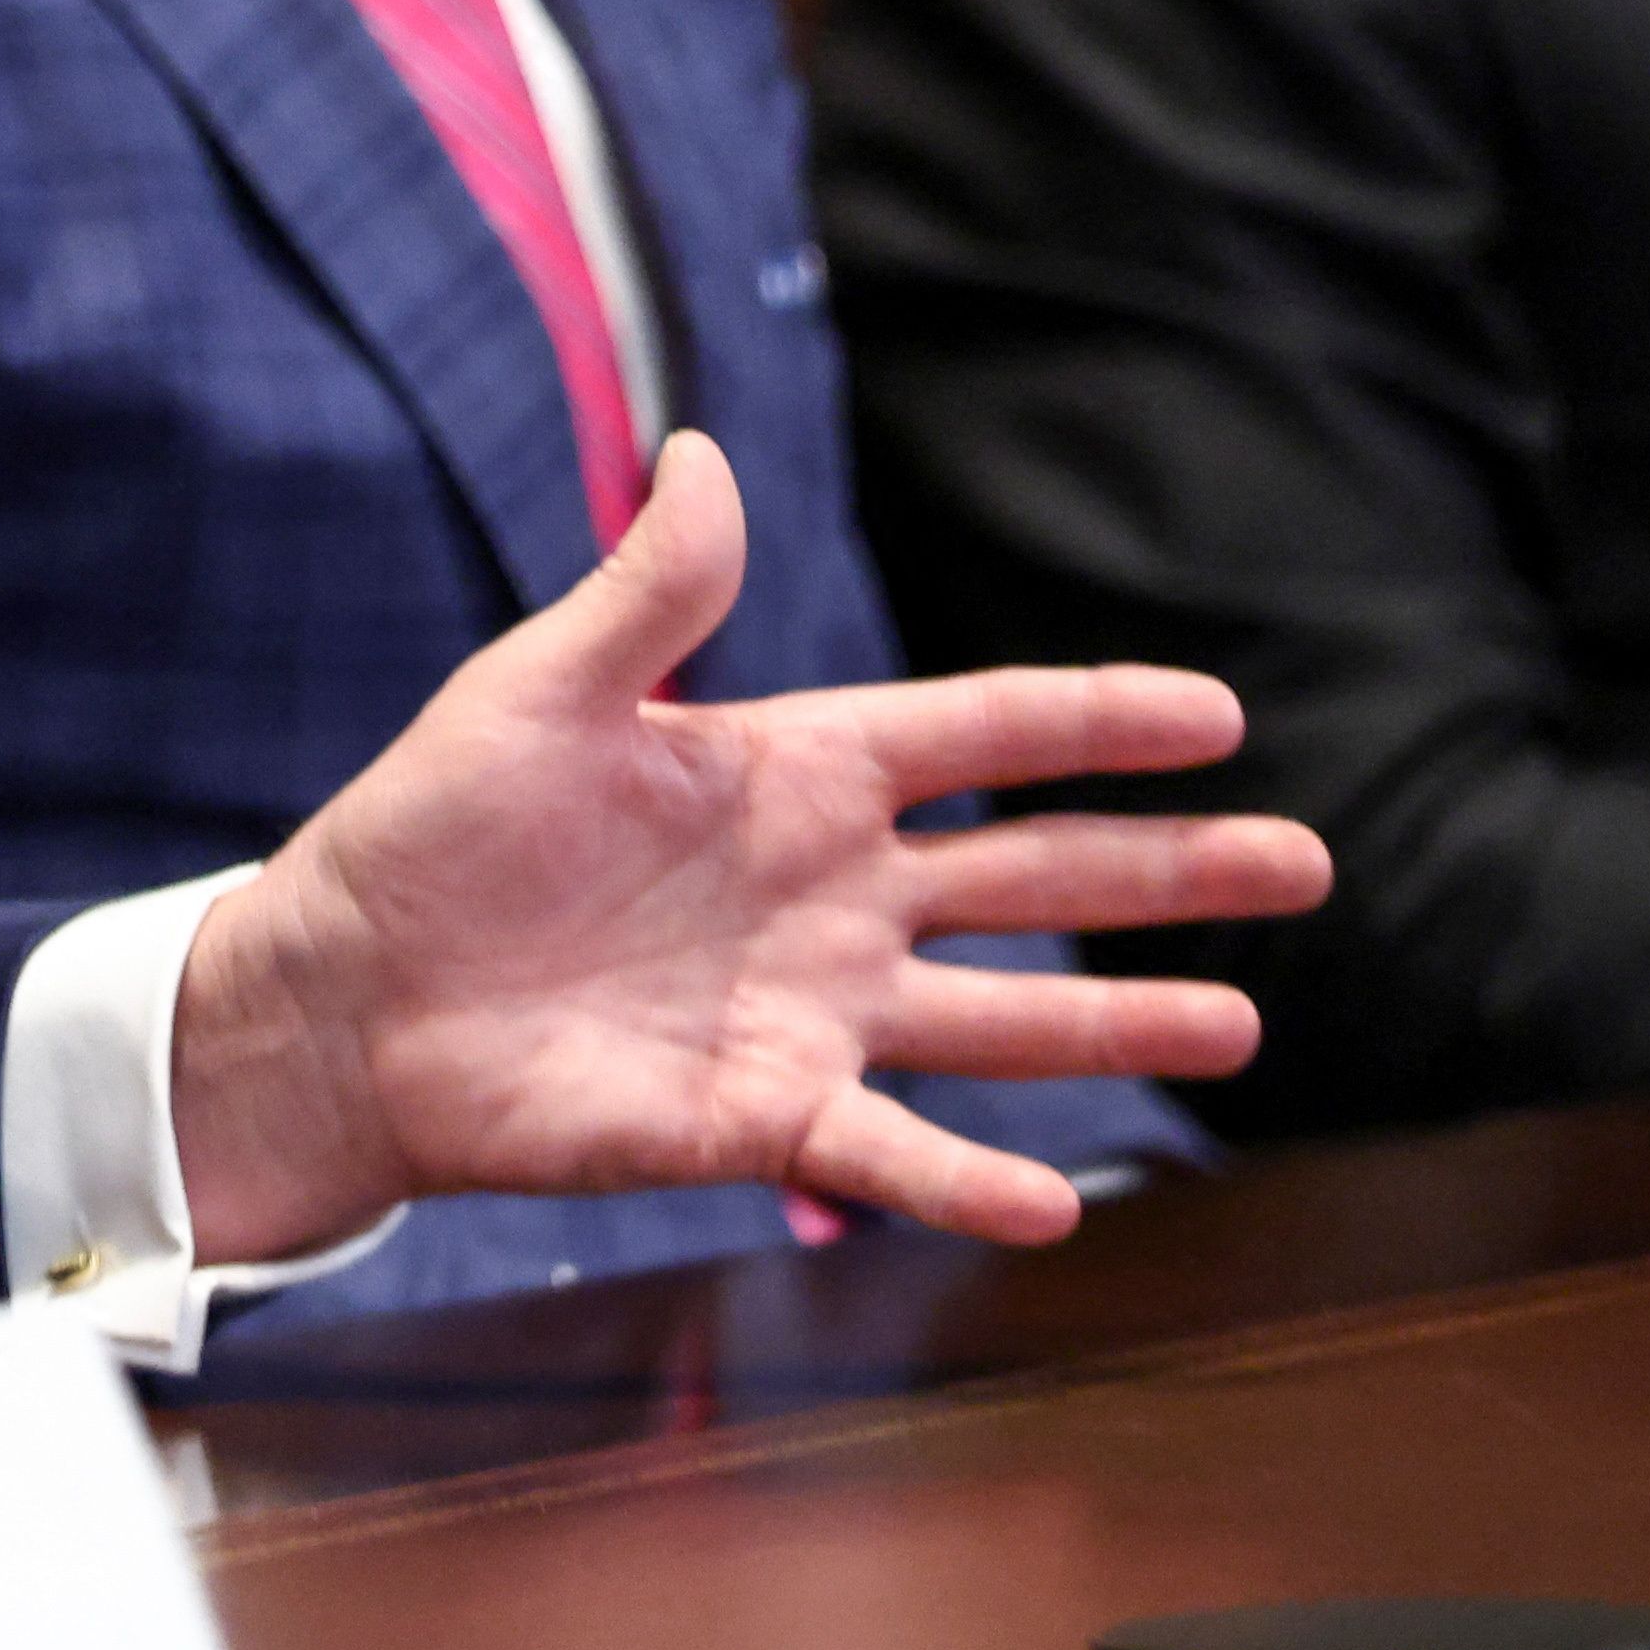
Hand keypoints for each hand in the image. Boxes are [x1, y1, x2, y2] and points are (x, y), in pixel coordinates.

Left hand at [164, 435, 1328, 1263]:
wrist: (344, 991)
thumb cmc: (431, 830)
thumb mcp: (536, 688)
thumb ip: (645, 592)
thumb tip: (700, 453)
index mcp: (789, 770)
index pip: (980, 734)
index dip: (1096, 720)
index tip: (1221, 711)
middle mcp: (826, 893)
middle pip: (1034, 875)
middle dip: (1169, 870)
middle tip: (1305, 864)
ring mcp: (805, 1011)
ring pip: (1000, 1019)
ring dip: (1120, 1022)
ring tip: (1244, 1020)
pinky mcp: (754, 1118)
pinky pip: (885, 1149)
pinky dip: (969, 1178)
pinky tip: (1062, 1196)